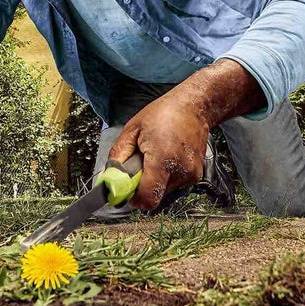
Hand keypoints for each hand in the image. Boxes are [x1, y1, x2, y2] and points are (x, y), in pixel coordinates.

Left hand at [107, 89, 208, 210]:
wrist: (194, 107)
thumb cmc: (164, 113)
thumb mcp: (132, 130)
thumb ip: (118, 157)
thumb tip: (109, 179)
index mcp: (162, 158)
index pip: (147, 198)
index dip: (133, 197)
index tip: (126, 188)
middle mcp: (180, 170)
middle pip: (154, 197)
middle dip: (142, 186)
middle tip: (140, 165)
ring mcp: (190, 175)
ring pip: (163, 192)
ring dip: (154, 181)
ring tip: (155, 158)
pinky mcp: (196, 176)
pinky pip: (173, 185)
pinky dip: (166, 177)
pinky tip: (166, 158)